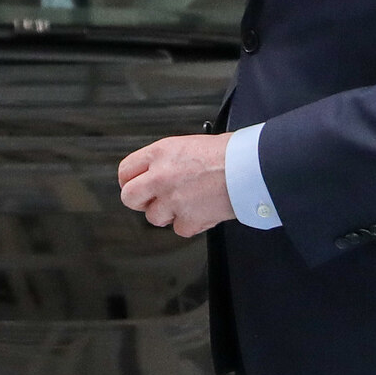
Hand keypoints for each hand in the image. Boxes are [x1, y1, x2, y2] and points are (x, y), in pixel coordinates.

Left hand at [117, 133, 233, 236]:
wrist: (250, 168)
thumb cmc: (227, 153)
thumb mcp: (187, 145)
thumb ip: (165, 160)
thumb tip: (153, 171)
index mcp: (159, 153)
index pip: (125, 170)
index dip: (129, 180)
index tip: (134, 184)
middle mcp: (160, 177)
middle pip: (129, 197)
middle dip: (139, 200)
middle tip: (152, 199)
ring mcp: (172, 200)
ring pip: (153, 217)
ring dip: (167, 213)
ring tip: (186, 201)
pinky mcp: (188, 220)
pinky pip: (179, 229)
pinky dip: (189, 223)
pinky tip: (200, 210)